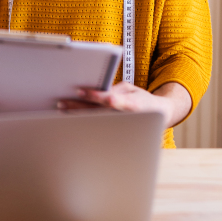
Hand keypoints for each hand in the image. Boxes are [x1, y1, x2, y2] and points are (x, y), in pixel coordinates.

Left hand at [57, 81, 190, 127]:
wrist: (159, 115)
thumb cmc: (143, 99)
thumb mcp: (131, 89)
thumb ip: (115, 90)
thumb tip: (98, 91)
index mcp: (130, 104)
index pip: (109, 99)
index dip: (94, 96)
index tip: (79, 91)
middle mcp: (124, 117)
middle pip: (97, 112)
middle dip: (78, 107)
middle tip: (62, 102)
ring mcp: (119, 126)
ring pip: (95, 121)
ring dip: (77, 115)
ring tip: (63, 110)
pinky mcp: (116, 131)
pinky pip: (98, 126)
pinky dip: (84, 122)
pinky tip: (72, 118)